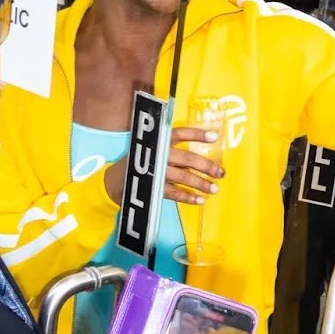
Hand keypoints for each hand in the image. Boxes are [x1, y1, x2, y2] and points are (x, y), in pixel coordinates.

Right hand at [104, 126, 223, 206]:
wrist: (114, 181)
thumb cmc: (142, 163)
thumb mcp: (154, 150)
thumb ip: (175, 151)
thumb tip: (204, 158)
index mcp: (158, 141)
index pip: (179, 133)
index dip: (197, 134)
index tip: (215, 136)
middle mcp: (157, 154)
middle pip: (186, 158)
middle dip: (206, 166)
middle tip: (221, 173)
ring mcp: (154, 171)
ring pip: (182, 177)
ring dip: (200, 183)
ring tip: (214, 189)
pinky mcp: (150, 187)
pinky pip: (173, 193)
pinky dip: (188, 197)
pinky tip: (200, 200)